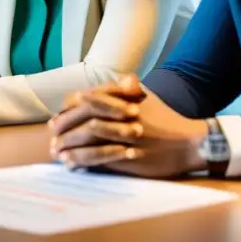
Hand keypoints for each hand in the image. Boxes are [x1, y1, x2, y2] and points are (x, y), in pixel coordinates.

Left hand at [49, 74, 207, 177]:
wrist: (187, 142)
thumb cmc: (167, 119)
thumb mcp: (150, 98)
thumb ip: (131, 89)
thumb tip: (123, 77)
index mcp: (124, 99)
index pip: (87, 99)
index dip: (70, 107)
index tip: (60, 114)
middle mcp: (121, 115)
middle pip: (82, 118)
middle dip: (64, 126)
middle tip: (53, 133)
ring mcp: (122, 136)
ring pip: (86, 138)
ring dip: (68, 144)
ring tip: (57, 150)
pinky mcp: (124, 157)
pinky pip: (95, 157)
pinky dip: (80, 160)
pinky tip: (71, 164)